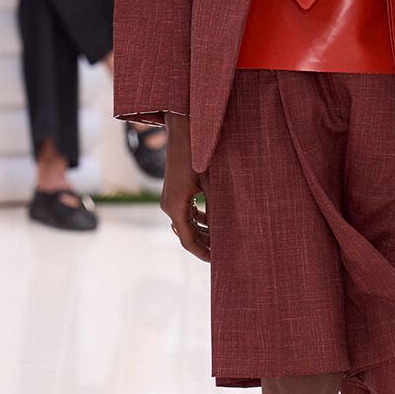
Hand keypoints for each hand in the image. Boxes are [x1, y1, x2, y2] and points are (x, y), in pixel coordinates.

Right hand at [161, 112, 209, 262]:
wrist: (184, 131)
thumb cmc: (199, 156)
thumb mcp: (212, 184)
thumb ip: (216, 209)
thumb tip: (225, 232)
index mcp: (176, 207)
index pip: (188, 241)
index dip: (204, 254)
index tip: (218, 261)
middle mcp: (169, 206)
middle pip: (187, 235)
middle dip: (206, 245)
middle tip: (224, 254)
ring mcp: (170, 199)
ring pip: (187, 224)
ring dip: (204, 233)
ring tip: (222, 240)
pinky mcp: (175, 192)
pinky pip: (186, 213)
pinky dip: (199, 220)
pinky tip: (213, 221)